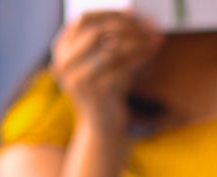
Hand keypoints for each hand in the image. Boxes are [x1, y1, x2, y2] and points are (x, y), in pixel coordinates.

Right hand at [50, 11, 162, 129]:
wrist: (103, 125)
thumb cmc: (107, 88)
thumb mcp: (107, 59)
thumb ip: (114, 37)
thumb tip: (132, 10)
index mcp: (61, 50)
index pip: (83, 19)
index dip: (110, 14)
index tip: (134, 15)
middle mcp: (63, 63)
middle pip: (96, 31)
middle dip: (126, 26)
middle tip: (148, 26)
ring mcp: (77, 79)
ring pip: (110, 48)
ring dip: (136, 40)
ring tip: (154, 37)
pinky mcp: (95, 93)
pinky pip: (122, 68)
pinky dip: (140, 56)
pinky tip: (153, 51)